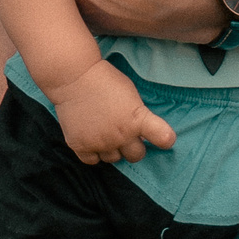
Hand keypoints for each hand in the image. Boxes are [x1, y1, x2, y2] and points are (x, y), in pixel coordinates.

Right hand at [51, 58, 176, 166]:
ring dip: (113, 150)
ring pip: (114, 159)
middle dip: (134, 147)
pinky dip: (94, 153)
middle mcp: (121, 135)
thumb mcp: (131, 94)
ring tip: (105, 133)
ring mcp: (100, 143)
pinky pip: (93, 161)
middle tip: (126, 135)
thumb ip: (138, 114)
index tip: (165, 140)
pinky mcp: (80, 146)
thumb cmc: (105, 80)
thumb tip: (140, 131)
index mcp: (137, 119)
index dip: (165, 140)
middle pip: (136, 156)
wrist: (74, 77)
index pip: (162, 138)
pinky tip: (93, 140)